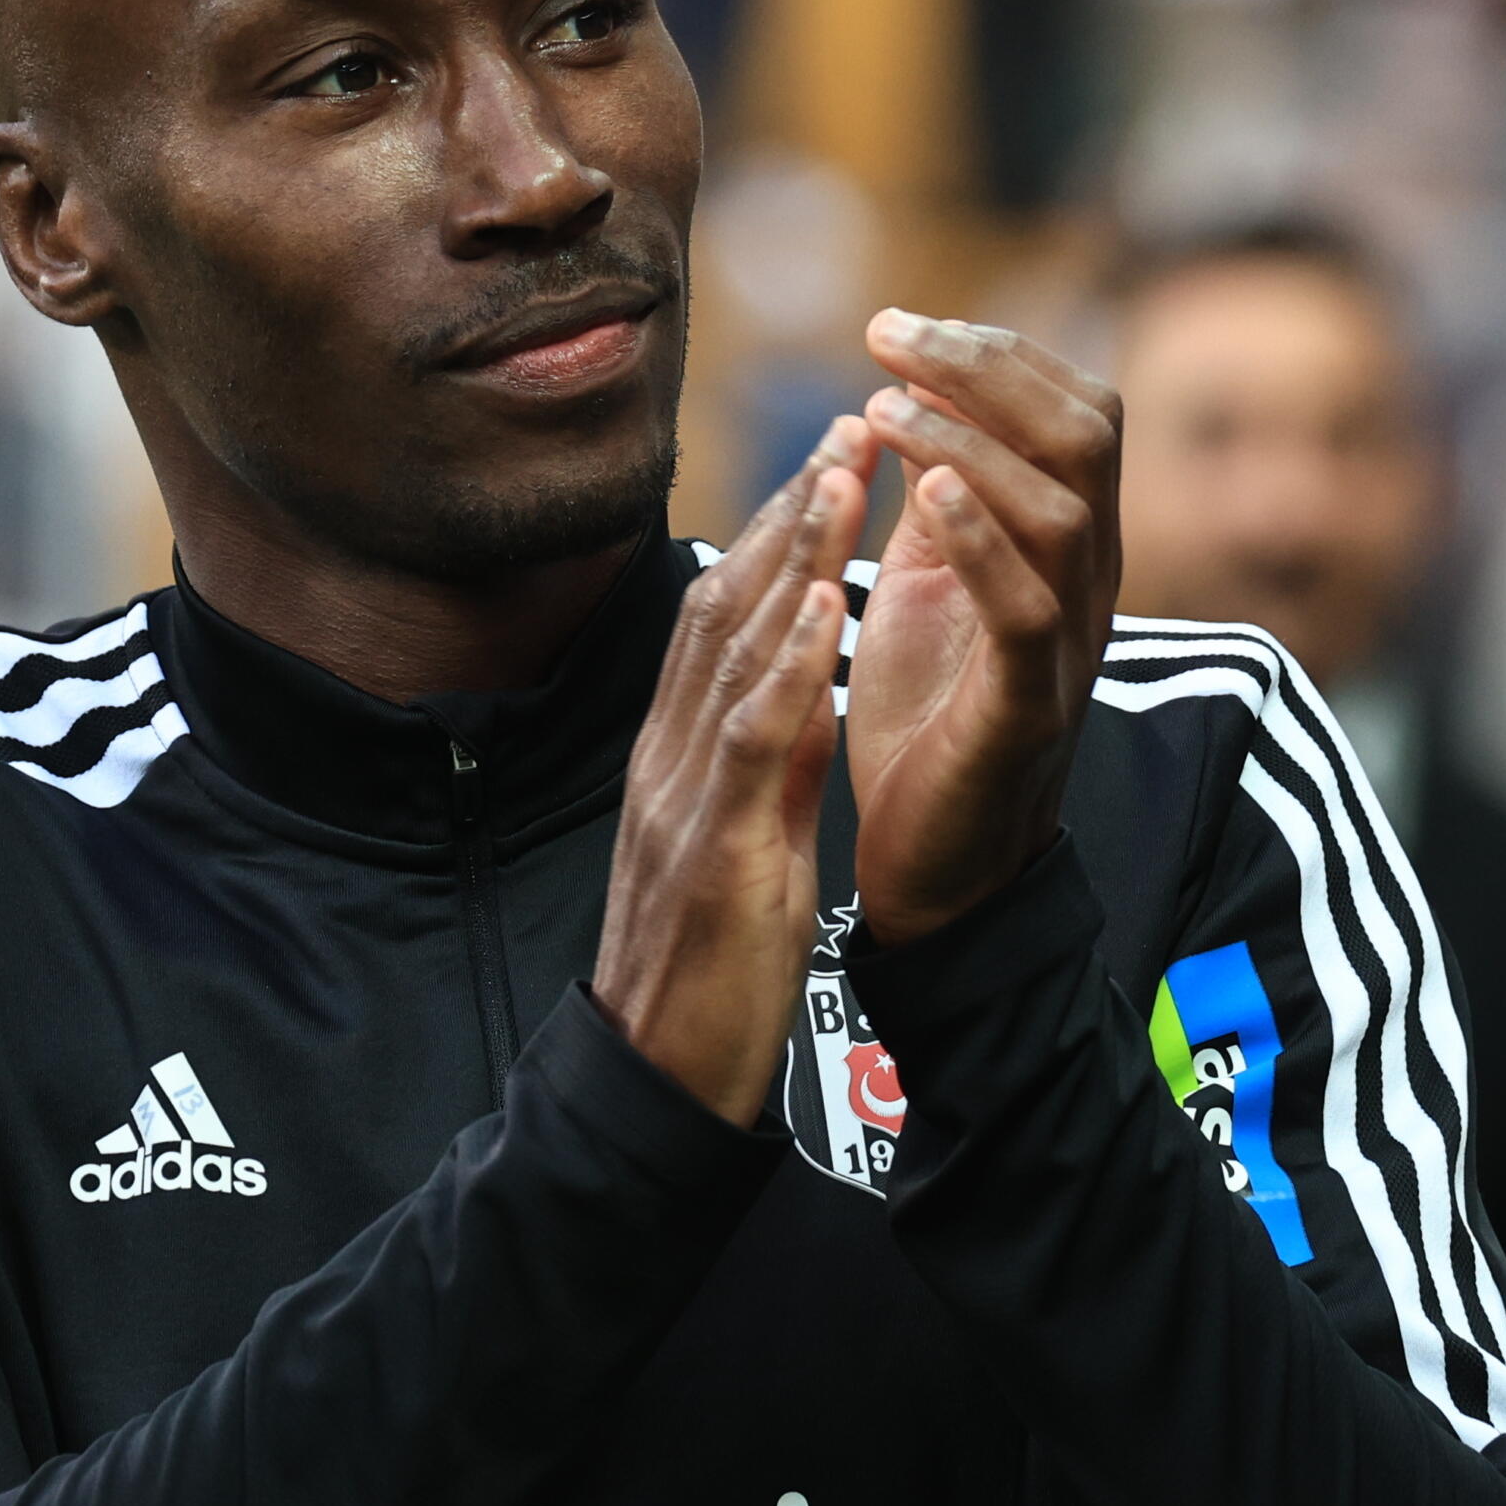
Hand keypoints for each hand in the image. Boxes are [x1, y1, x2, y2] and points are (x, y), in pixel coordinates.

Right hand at [594, 430, 872, 1124]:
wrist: (656, 1080)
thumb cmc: (706, 975)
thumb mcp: (744, 848)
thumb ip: (767, 770)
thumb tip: (806, 697)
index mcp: (680, 762)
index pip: (725, 627)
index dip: (778, 541)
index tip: (833, 467)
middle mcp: (671, 760)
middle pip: (725, 611)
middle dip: (789, 514)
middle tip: (849, 426)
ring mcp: (683, 799)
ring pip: (729, 653)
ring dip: (790, 556)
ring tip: (843, 472)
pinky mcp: (711, 851)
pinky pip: (748, 742)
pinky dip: (783, 664)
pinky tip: (821, 604)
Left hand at [845, 313, 1121, 949]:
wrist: (935, 868)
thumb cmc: (928, 720)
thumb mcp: (925, 586)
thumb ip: (931, 501)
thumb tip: (900, 396)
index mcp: (1063, 544)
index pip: (1071, 408)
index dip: (995, 352)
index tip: (898, 328)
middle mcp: (1087, 582)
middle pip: (1086, 431)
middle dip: (987, 367)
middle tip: (887, 337)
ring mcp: (1066, 646)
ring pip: (1066, 510)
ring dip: (971, 441)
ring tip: (884, 410)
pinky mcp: (1026, 711)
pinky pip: (1030, 611)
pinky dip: (983, 541)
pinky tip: (930, 494)